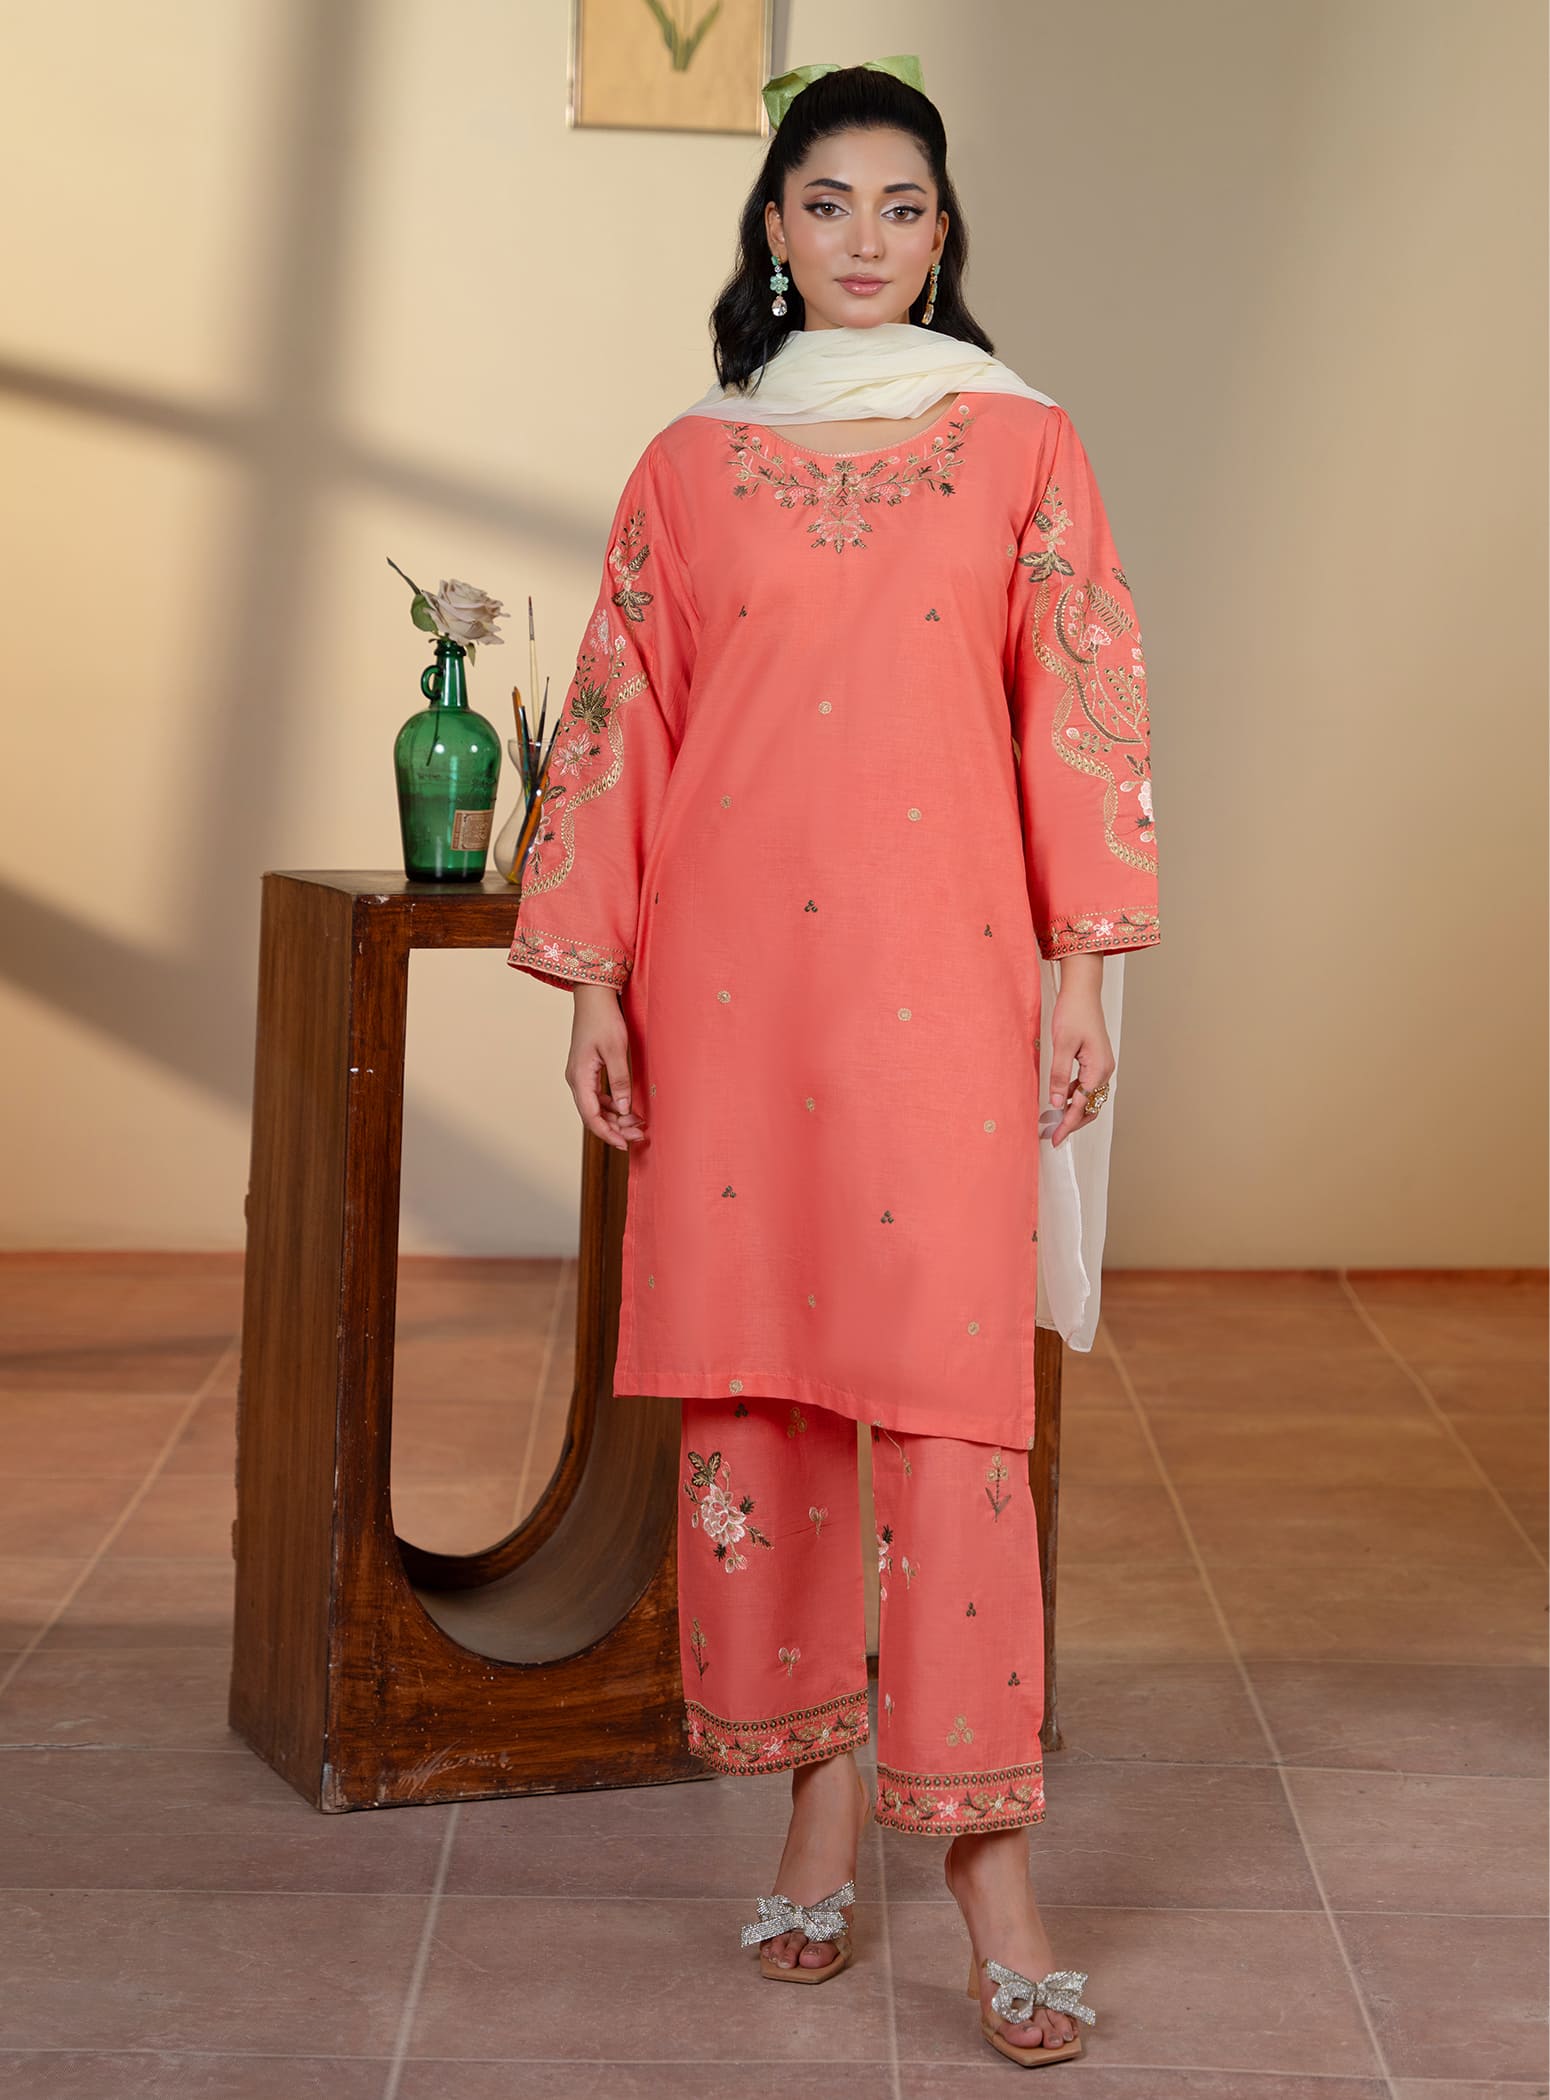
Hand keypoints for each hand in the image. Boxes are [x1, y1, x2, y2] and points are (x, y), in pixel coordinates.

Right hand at [567, 984, 647, 1150]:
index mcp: (579, 1077)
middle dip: (615, 1128)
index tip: (625, 1145)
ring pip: (596, 1107)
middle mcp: (576, 1080)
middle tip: (639, 1134)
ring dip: (615, 1118)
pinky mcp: (587, 1071)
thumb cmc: (603, 1019)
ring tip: (637, 1124)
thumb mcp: (616, 1050)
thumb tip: (624, 1109)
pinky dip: (612, 1105)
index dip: (608, 1134)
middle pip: (593, 1115)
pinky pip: (598, 1096)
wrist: (593, 997)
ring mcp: (580, 1076)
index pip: (590, 1116)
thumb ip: (620, 1081)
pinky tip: (628, 1109)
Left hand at [1043, 955, 1112, 1149]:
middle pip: (1090, 1107)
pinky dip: (1073, 1096)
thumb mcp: (1062, 1045)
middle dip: (1072, 1122)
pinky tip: (1059, 1098)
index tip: (1055, 1139)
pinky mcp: (1095, 1061)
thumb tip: (1056, 1102)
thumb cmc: (1073, 1013)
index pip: (1082, 1105)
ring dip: (1072, 1110)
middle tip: (1052, 1135)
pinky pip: (1086, 1085)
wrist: (1082, 991)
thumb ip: (1059, 1075)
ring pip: (1089, 1098)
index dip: (1067, 1124)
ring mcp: (1102, 1066)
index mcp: (1099, 1069)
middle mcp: (1105, 1070)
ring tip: (1052, 1120)